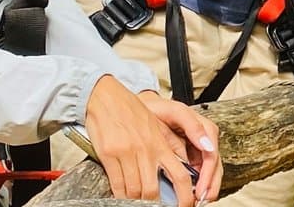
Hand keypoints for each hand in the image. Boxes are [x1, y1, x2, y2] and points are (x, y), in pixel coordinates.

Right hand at [82, 75, 209, 205]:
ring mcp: (128, 153)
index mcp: (161, 144)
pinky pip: (116, 184)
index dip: (185, 196)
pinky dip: (119, 195)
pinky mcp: (110, 154)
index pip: (180, 176)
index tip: (186, 205)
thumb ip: (165, 149)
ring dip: (135, 201)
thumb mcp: (155, 128)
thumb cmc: (131, 112)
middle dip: (154, 205)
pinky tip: (121, 196)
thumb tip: (177, 171)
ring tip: (136, 202)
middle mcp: (147, 150)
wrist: (107, 98)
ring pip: (134, 190)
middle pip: (153, 190)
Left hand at [139, 94, 220, 203]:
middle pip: (214, 165)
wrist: (144, 108)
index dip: (208, 173)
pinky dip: (197, 183)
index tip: (202, 187)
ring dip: (206, 186)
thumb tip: (207, 145)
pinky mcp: (189, 156)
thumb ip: (192, 126)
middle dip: (210, 184)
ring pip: (209, 171)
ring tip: (198, 199)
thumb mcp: (175, 112)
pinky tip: (191, 193)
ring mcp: (197, 148)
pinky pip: (197, 172)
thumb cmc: (158, 109)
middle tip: (202, 198)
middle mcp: (203, 140)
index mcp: (203, 128)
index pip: (211, 154)